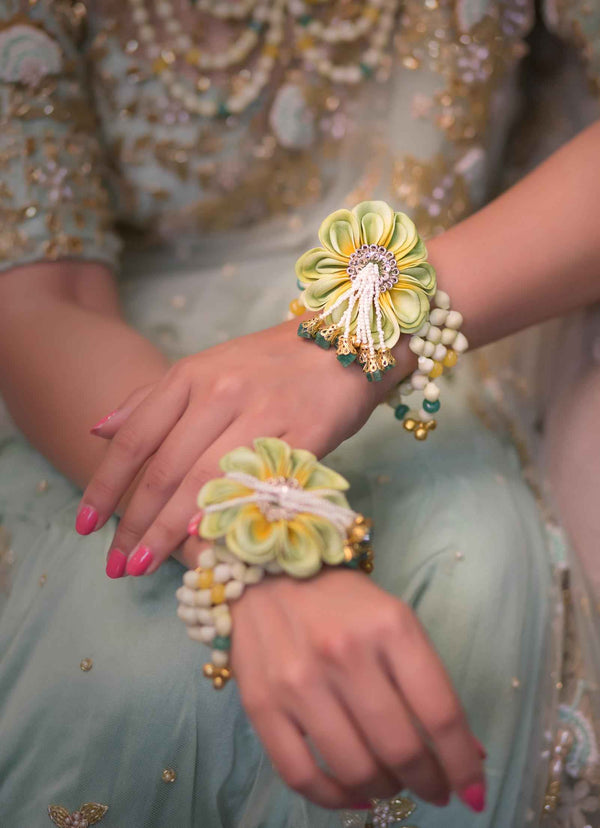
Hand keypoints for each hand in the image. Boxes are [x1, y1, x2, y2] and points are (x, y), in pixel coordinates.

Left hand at [77, 319, 405, 576]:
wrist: (347, 341)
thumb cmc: (271, 362)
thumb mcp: (206, 367)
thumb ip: (153, 399)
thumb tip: (98, 428)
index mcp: (191, 376)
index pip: (137, 438)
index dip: (107, 484)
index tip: (86, 524)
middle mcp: (221, 392)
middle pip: (165, 467)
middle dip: (134, 521)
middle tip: (115, 563)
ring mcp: (265, 412)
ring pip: (206, 480)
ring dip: (168, 529)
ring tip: (143, 565)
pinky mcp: (307, 433)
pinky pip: (261, 481)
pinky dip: (230, 513)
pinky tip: (205, 543)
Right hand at [228, 564, 485, 810]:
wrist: (267, 574)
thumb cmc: (341, 600)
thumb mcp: (395, 622)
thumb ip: (428, 682)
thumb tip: (465, 751)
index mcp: (390, 626)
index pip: (440, 713)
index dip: (463, 764)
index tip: (472, 791)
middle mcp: (345, 654)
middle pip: (400, 748)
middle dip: (427, 782)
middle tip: (432, 788)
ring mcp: (299, 682)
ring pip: (354, 769)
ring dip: (384, 790)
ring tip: (390, 784)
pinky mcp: (261, 704)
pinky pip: (300, 774)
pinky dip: (333, 799)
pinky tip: (351, 795)